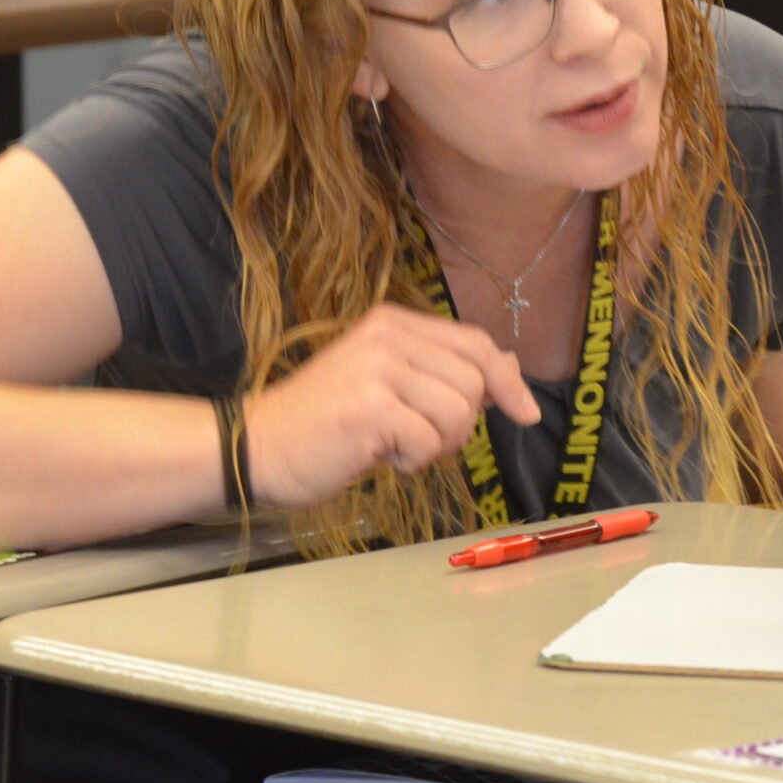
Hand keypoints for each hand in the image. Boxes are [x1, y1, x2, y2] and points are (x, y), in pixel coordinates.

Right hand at [241, 304, 540, 509]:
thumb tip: (509, 368)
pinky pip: (429, 441)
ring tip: (397, 445)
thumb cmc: (326, 422)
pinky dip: (413, 460)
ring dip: (438, 445)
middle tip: (419, 437)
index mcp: (393, 323)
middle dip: (461, 424)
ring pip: (458, 413)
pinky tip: (381, 456)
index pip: (474, 343)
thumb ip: (443, 370)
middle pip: (474, 381)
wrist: (257, 446)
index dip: (507, 380)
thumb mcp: (389, 382)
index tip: (525, 412)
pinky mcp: (369, 408)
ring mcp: (377, 370)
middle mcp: (387, 336)